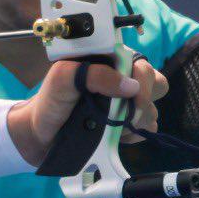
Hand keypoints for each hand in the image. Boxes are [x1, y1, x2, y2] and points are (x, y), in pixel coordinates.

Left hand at [6, 57, 166, 165]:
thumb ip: (93, 74)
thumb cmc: (50, 101)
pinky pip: (147, 128)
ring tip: (110, 126)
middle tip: (122, 114)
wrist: (41, 135)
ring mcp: (125, 103)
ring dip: (135, 121)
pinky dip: (133, 135)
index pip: (142, 63)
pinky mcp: (126, 124)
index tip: (131, 96)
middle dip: (142, 102)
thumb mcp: (62, 79)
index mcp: (110, 61)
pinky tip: (114, 135)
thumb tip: (130, 86)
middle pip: (157, 84)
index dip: (143, 79)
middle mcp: (122, 79)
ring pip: (152, 109)